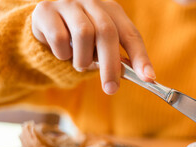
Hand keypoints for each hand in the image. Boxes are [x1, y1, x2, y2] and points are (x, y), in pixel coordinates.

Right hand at [32, 0, 155, 94]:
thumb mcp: (102, 46)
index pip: (131, 34)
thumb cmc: (82, 39)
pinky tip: (63, 53)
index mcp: (113, 10)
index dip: (140, 57)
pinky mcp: (46, 10)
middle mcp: (93, 2)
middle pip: (107, 34)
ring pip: (83, 35)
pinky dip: (63, 54)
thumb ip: (118, 58)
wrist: (46, 23)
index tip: (148, 78)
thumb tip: (140, 77)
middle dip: (111, 66)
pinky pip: (59, 39)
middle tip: (111, 89)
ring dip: (83, 59)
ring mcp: (69, 3)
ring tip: (81, 64)